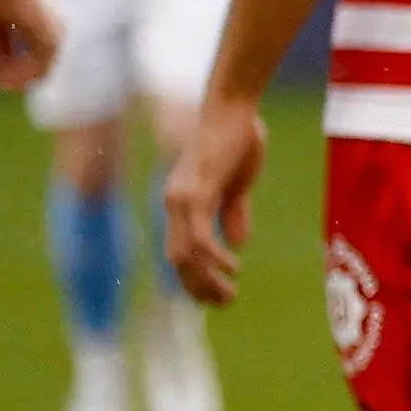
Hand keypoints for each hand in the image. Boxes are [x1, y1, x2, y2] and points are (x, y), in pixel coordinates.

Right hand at [0, 0, 56, 89]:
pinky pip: (34, 71)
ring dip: (6, 76)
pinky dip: (10, 74)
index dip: (9, 70)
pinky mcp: (47, 40)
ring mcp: (55, 37)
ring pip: (36, 74)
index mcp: (49, 27)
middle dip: (9, 76)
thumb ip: (3, 43)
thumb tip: (3, 62)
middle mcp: (57, 33)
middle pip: (38, 72)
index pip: (37, 63)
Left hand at [165, 95, 264, 305]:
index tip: (216, 296)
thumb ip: (234, 211)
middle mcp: (173, 204)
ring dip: (206, 280)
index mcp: (181, 202)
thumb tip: (237, 244)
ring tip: (229, 294)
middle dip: (199, 288)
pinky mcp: (196, 193)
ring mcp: (180, 200)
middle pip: (178, 261)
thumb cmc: (238, 137)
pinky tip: (232, 267)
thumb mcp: (238, 182)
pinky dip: (214, 258)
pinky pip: (199, 237)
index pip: (180, 251)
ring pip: (185, 255)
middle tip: (224, 303)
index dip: (195, 277)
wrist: (234, 107)